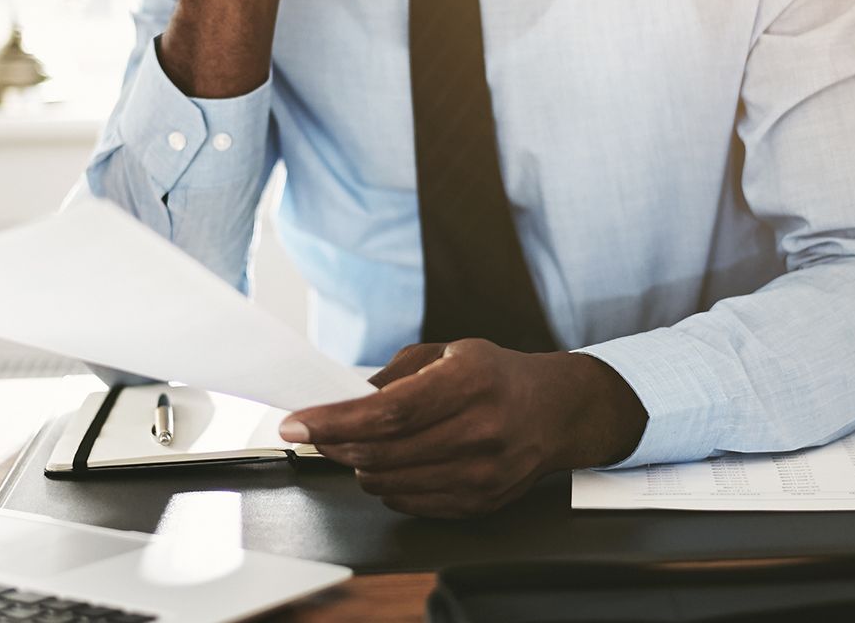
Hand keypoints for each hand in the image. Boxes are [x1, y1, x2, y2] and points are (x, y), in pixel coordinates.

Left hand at [277, 340, 649, 517]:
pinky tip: (391, 463)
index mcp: (471, 382)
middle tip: (315, 432)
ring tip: (358, 444)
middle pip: (383, 452)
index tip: (297, 424)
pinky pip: (410, 503)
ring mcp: (483, 473)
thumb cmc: (498, 376)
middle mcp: (481, 430)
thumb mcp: (449, 352)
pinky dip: (387, 484)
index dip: (335, 422)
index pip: (388, 413)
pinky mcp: (480, 502)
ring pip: (390, 483)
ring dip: (360, 464)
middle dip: (335, 444)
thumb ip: (395, 376)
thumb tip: (343, 399)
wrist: (557, 412)